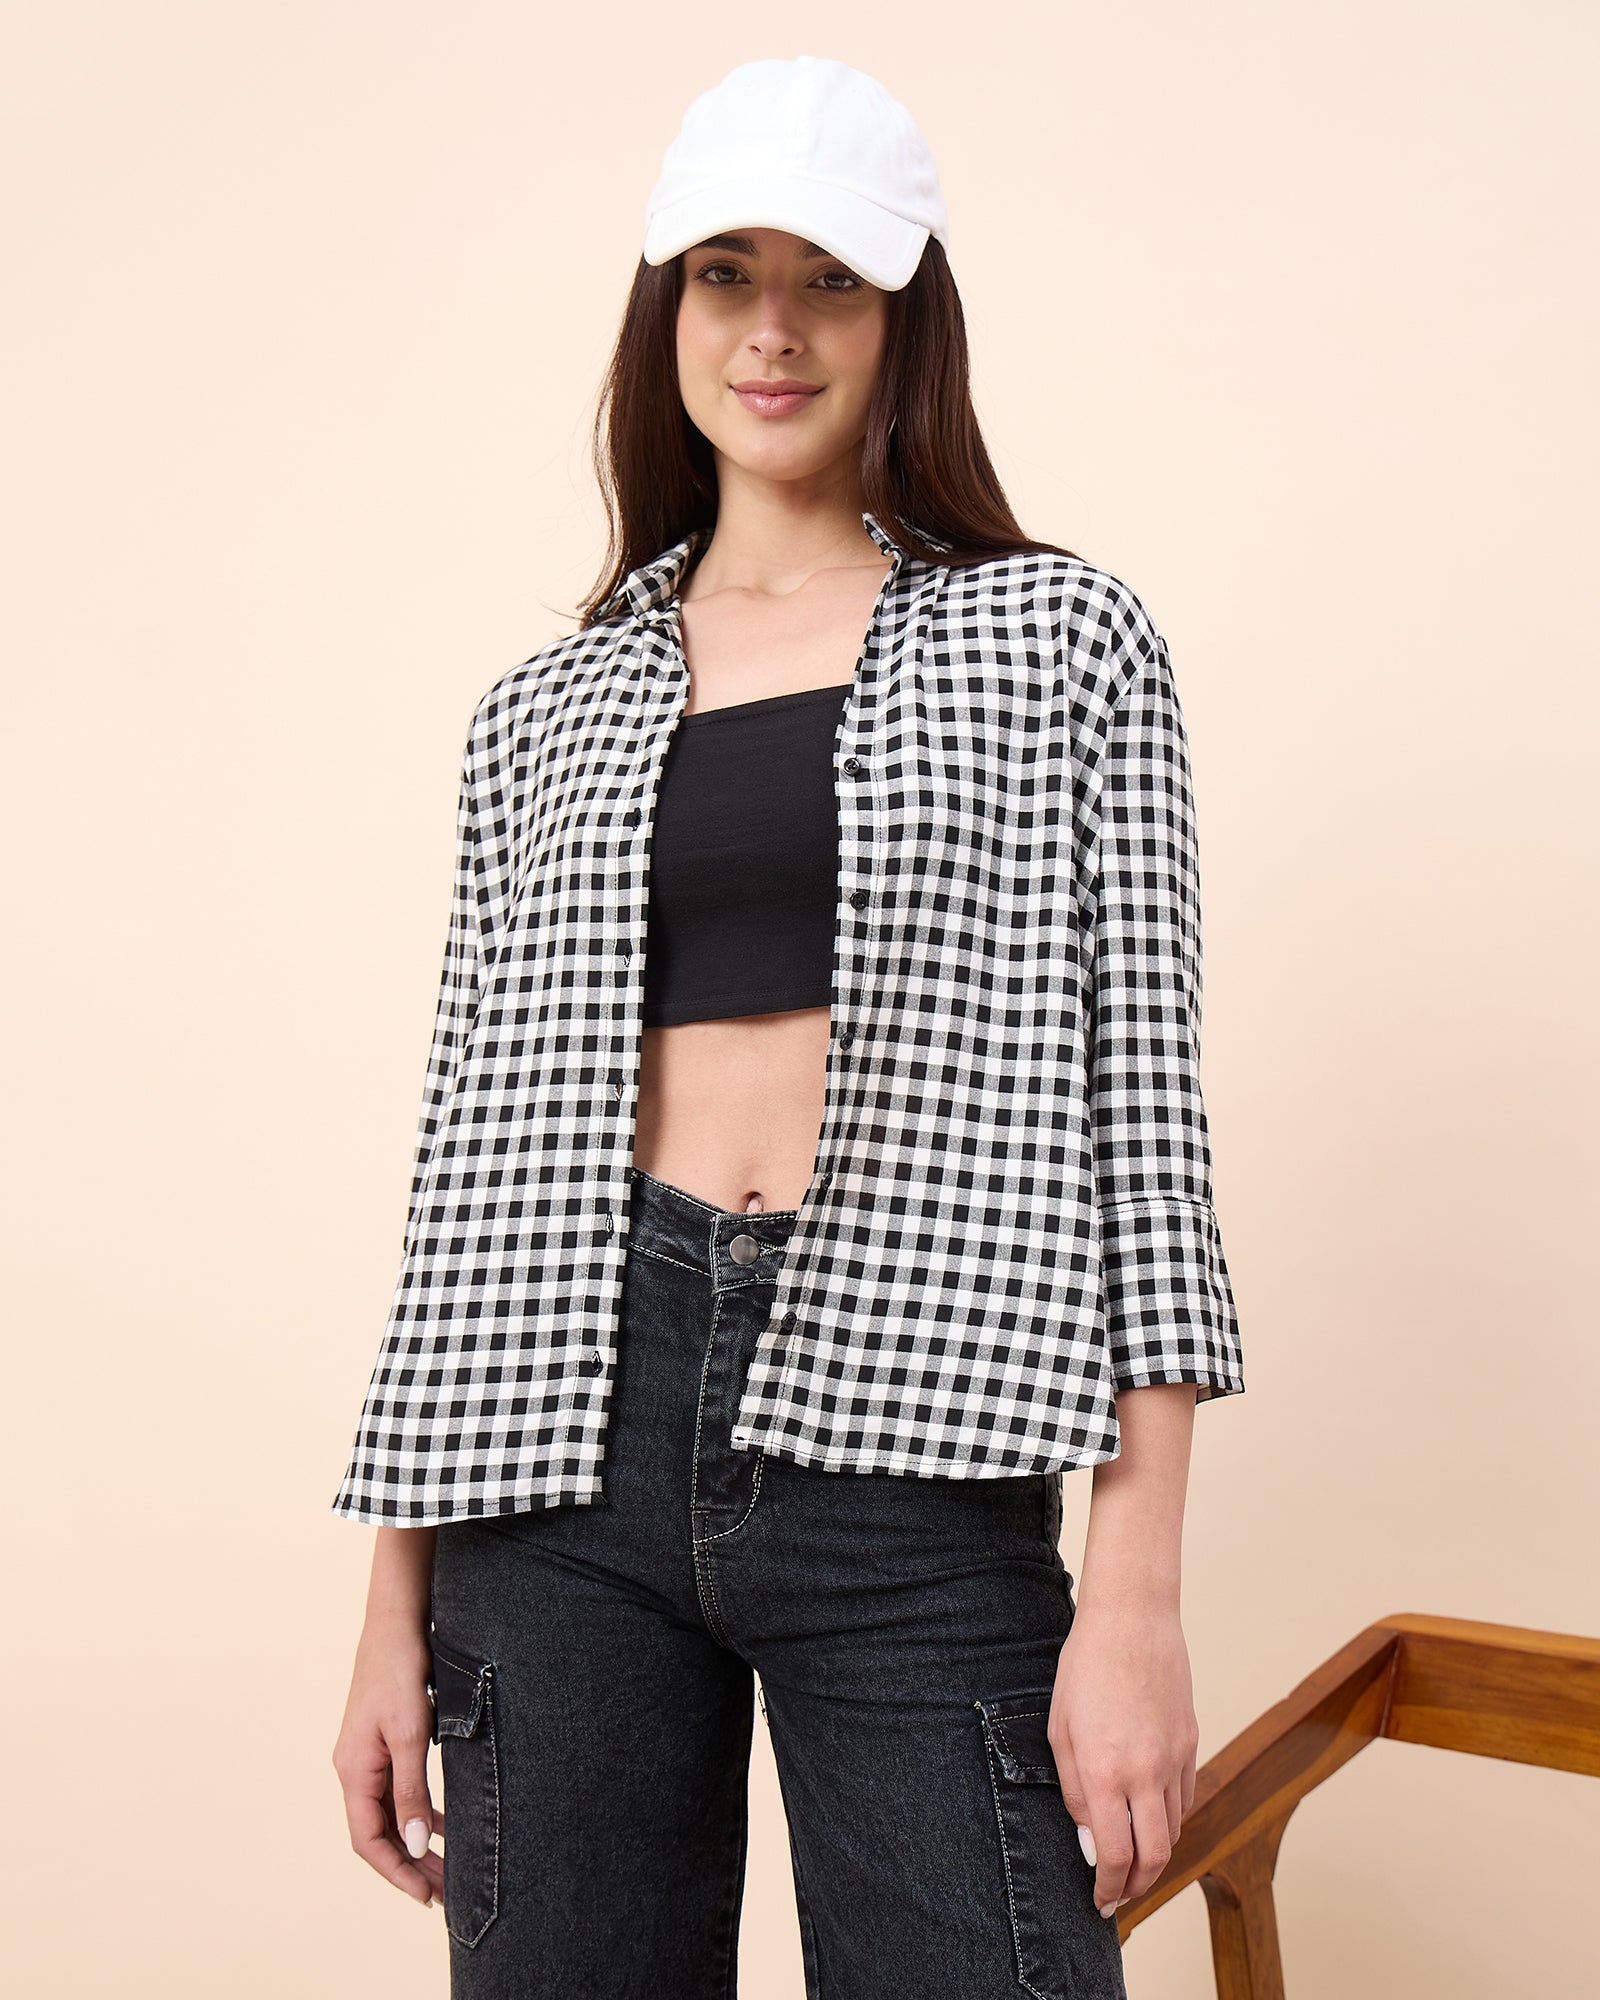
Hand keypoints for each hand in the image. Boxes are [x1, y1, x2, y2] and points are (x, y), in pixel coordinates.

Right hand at [332, 1612, 445, 1910]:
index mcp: (353, 1771)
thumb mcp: (412, 1734)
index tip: (426, 1896)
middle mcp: (354, 1769)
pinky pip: (397, 1791)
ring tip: (447, 1870)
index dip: (397, 1872)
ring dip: (415, 1842)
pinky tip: (441, 1826)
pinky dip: (418, 1812)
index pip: (369, 1840)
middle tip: (445, 1893)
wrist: (397, 1621)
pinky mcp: (383, 1742)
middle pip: (379, 1832)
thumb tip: (415, 1846)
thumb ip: (412, 1791)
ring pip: (389, 1813)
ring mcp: (366, 1756)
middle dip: (410, 1865)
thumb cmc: (402, 1672)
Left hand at [1047, 1598, 1197, 1918]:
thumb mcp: (1060, 1731)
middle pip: (1153, 1857)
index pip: (1114, 1856)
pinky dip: (1170, 1821)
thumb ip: (1074, 1793)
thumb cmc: (1085, 1668)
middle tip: (1120, 1897)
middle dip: (1136, 1887)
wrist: (1132, 1620)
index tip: (1101, 1902)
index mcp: (1104, 1771)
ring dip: (1154, 1857)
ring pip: (1173, 1831)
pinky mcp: (1192, 1744)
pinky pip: (1185, 1799)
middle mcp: (1145, 1773)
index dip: (1109, 1888)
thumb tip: (1092, 1845)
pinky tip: (1152, 1820)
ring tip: (1133, 1864)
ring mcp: (1174, 1760)